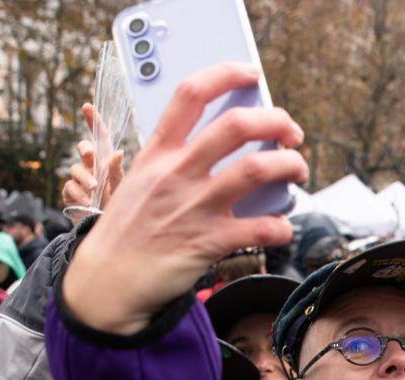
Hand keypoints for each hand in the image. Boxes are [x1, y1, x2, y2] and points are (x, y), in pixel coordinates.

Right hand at [62, 63, 307, 334]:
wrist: (108, 280)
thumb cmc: (126, 230)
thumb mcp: (137, 181)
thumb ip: (170, 160)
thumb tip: (216, 145)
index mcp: (157, 152)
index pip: (191, 94)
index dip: (226, 74)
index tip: (250, 74)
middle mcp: (177, 173)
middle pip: (236, 125)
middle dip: (276, 121)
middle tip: (291, 133)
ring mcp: (194, 206)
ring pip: (256, 169)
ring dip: (289, 165)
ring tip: (297, 170)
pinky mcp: (208, 242)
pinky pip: (260, 228)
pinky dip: (281, 226)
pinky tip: (282, 226)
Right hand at [62, 103, 125, 213]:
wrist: (107, 231)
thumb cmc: (118, 207)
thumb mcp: (122, 189)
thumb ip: (118, 172)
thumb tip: (118, 152)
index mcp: (106, 162)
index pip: (100, 138)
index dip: (93, 122)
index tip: (87, 107)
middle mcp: (92, 168)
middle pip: (83, 149)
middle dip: (84, 148)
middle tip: (89, 153)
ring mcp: (80, 180)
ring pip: (75, 169)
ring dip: (84, 178)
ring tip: (93, 189)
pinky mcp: (70, 194)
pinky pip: (69, 188)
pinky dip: (77, 194)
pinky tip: (86, 202)